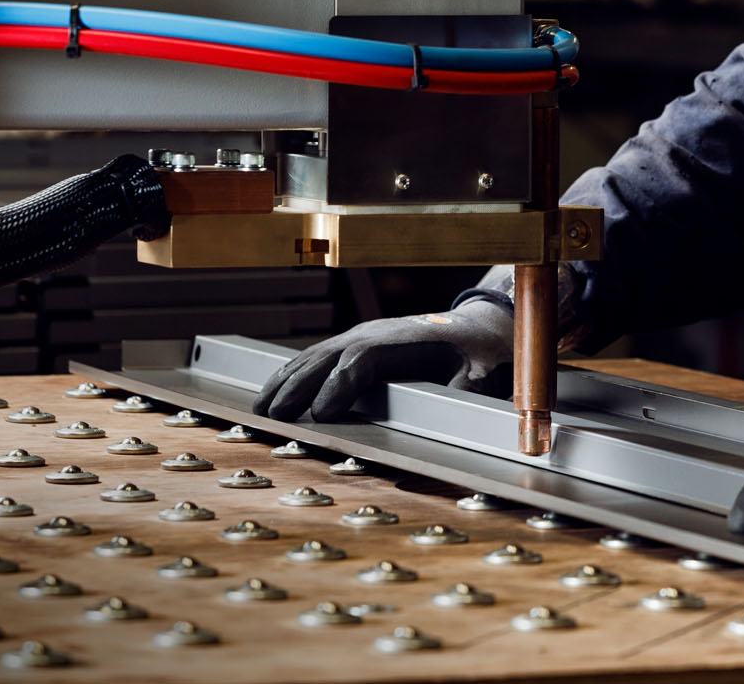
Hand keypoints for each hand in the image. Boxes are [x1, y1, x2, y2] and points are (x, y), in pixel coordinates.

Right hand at [251, 302, 513, 422]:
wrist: (478, 327)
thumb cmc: (478, 351)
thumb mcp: (482, 371)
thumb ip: (466, 391)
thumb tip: (455, 410)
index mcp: (405, 340)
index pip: (362, 359)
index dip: (340, 385)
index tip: (320, 414)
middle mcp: (376, 334)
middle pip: (328, 357)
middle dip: (299, 386)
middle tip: (273, 416)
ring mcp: (362, 337)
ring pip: (315, 356)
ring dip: (286, 381)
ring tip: (260, 409)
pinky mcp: (356, 346)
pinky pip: (317, 359)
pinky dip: (291, 375)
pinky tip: (273, 393)